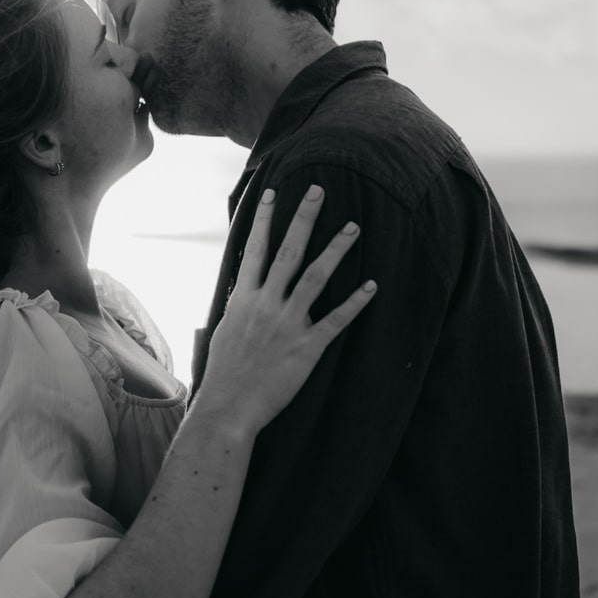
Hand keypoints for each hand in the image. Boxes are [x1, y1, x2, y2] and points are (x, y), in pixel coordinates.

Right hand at [198, 184, 377, 434]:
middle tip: (319, 191)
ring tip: (352, 227)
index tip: (274, 192)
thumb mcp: (225, 331)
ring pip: (314, 278)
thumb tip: (245, 290)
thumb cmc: (225, 372)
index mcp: (244, 299)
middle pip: (287, 252)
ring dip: (335, 250)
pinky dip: (354, 302)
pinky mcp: (306, 347)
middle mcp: (265, 304)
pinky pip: (335, 320)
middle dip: (304, 219)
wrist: (229, 407)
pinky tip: (371, 286)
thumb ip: (240, 306)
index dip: (265, 219)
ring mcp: (287, 324)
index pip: (255, 249)